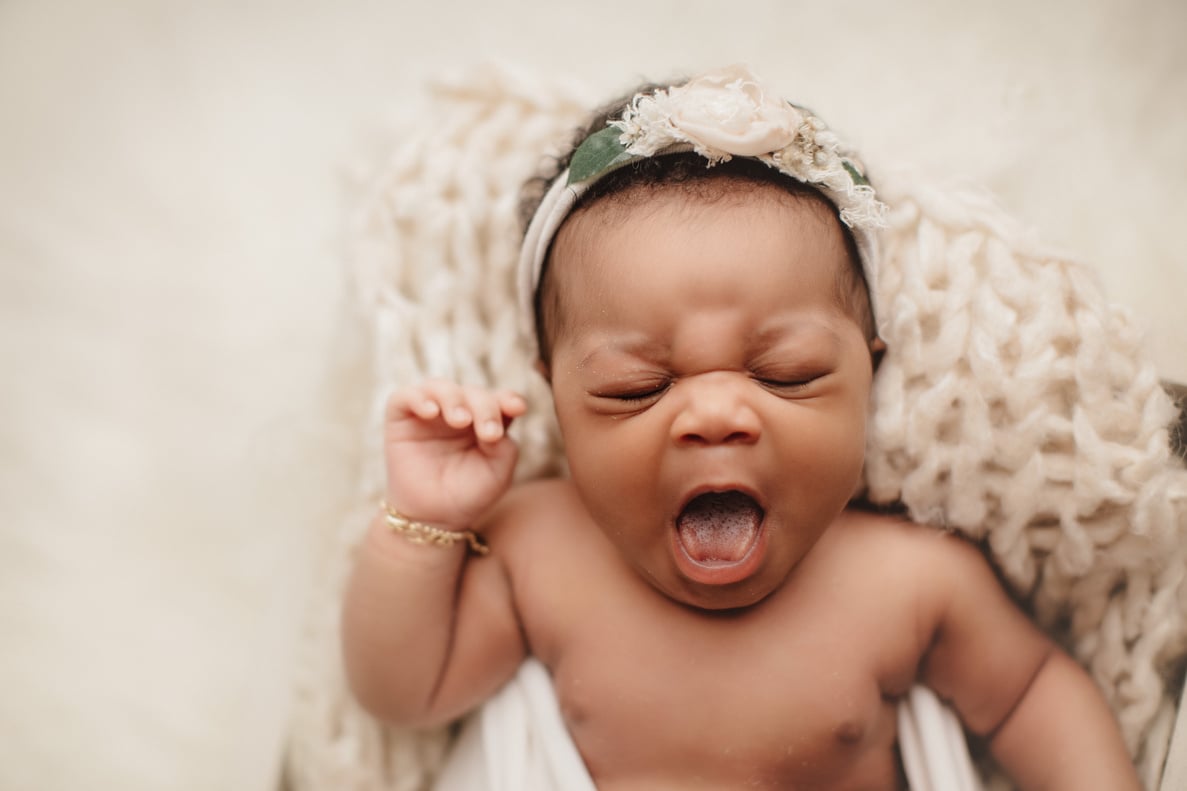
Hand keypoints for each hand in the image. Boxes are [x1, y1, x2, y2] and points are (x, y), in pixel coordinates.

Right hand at [383, 381, 526, 528]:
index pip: (499, 400)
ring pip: (440, 387)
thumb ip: (504, 447)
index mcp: (485, 421)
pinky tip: (431, 412)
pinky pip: (405, 397)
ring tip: (460, 420)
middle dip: (484, 407)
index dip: (509, 399)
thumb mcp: (497, 474)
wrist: (433, 519)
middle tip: (488, 433)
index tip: (517, 409)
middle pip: (474, 393)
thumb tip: (495, 425)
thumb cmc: (469, 495)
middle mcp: (459, 411)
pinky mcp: (401, 418)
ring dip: (453, 399)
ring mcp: (429, 413)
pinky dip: (418, 399)